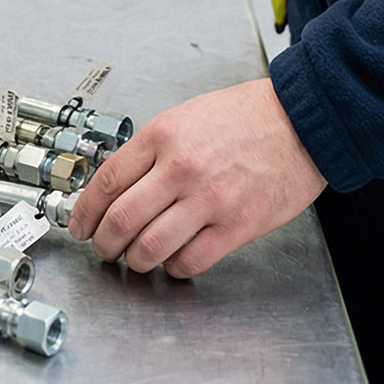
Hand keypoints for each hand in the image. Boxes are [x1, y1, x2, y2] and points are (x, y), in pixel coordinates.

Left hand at [69, 77, 325, 277]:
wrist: (303, 119)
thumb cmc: (249, 115)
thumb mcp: (187, 116)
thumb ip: (154, 149)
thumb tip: (121, 185)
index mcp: (163, 135)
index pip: (106, 182)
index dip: (85, 212)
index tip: (81, 226)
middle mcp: (180, 168)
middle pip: (121, 221)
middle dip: (104, 244)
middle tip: (104, 249)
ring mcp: (208, 199)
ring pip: (149, 248)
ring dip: (135, 261)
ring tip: (137, 259)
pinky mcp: (236, 225)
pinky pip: (189, 261)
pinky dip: (175, 267)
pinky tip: (176, 259)